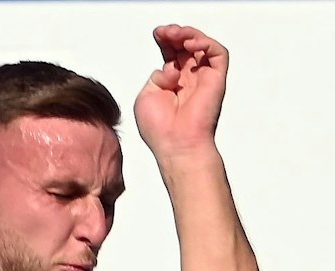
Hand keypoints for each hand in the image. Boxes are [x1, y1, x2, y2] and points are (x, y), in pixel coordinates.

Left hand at [135, 25, 228, 160]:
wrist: (176, 143)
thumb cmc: (159, 128)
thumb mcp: (146, 96)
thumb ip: (156, 76)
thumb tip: (168, 67)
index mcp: (172, 82)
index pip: (172, 53)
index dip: (165, 40)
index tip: (157, 33)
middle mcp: (189, 78)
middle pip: (186, 46)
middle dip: (175, 34)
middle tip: (165, 31)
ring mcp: (204, 77)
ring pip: (203, 45)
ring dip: (189, 34)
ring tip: (176, 34)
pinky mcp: (217, 79)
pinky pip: (218, 53)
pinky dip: (206, 43)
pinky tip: (190, 44)